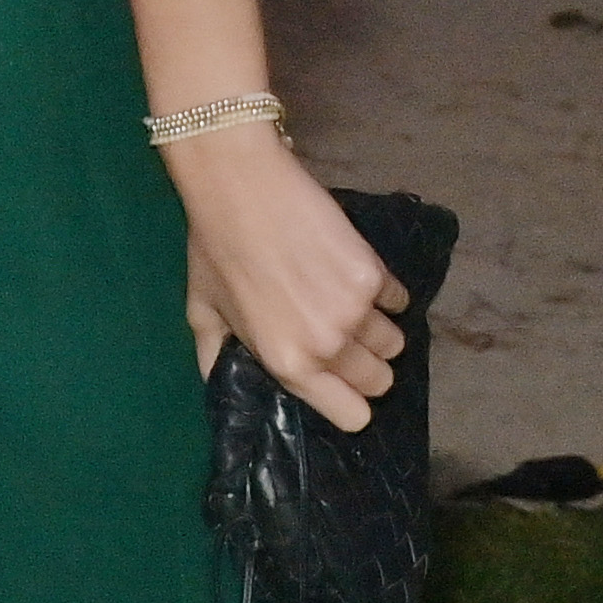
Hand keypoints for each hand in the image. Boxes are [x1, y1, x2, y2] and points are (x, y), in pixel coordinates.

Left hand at [170, 126, 406, 432]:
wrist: (239, 187)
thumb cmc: (214, 250)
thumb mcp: (202, 312)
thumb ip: (216, 359)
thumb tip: (226, 390)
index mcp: (288, 363)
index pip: (352, 415)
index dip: (349, 401)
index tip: (339, 382)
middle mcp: (327, 346)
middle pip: (380, 381)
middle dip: (364, 365)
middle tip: (339, 337)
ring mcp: (355, 311)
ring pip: (394, 343)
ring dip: (375, 329)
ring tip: (343, 302)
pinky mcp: (374, 275)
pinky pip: (399, 301)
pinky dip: (384, 293)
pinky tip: (354, 274)